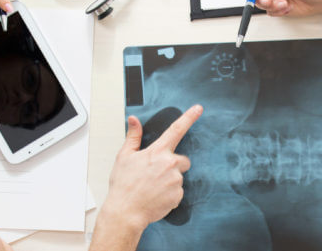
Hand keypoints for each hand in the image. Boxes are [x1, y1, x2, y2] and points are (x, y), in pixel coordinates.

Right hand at [100, 105, 202, 229]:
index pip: (176, 129)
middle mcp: (170, 164)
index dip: (189, 117)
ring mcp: (175, 180)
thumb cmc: (123, 185)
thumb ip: (133, 137)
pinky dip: (169, 194)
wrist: (126, 212)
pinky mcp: (178, 195)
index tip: (198, 109)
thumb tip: (134, 120)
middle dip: (174, 165)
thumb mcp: (124, 157)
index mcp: (157, 152)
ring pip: (178, 177)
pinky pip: (177, 192)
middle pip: (182, 160)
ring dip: (169, 181)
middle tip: (156, 174)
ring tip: (152, 188)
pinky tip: (156, 196)